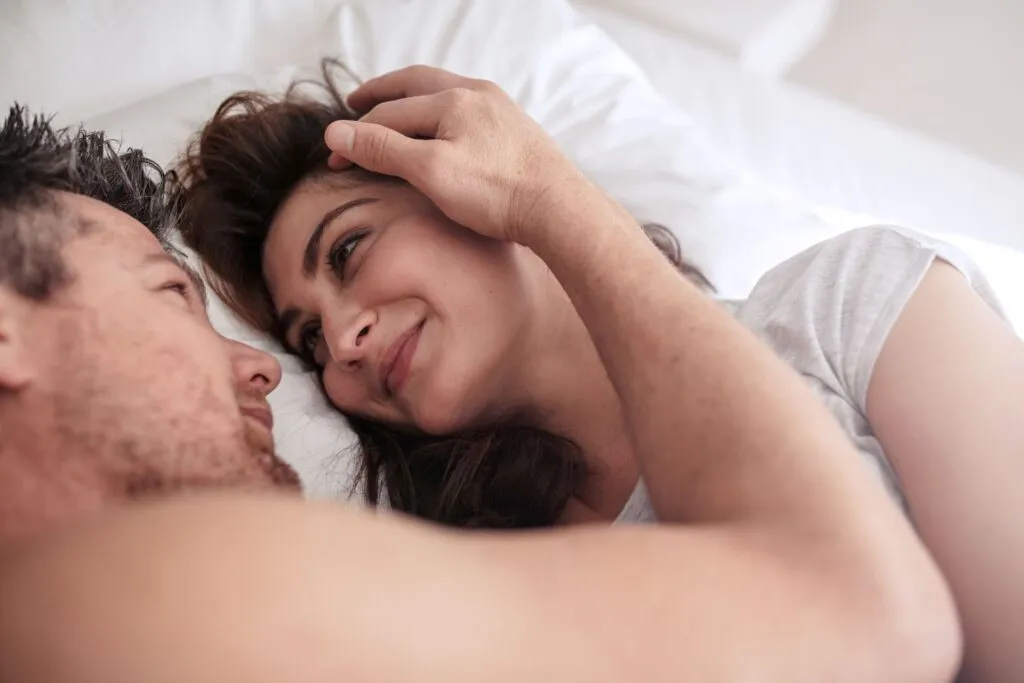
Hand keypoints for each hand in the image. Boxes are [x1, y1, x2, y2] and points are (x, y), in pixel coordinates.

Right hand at [325, 65, 588, 242]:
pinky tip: (441, 128)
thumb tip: (336, 132)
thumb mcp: (431, 172)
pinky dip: (441, 113)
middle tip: (356, 101)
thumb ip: (383, 149)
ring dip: (413, 100)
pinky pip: (467, 110)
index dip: (357, 135)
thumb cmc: (497, 192)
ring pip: (444, 94)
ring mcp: (499, 110)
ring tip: (394, 110)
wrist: (560, 209)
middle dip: (383, 94)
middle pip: (416, 86)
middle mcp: (477, 94)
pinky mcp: (515, 130)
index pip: (389, 113)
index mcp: (452, 99)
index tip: (334, 156)